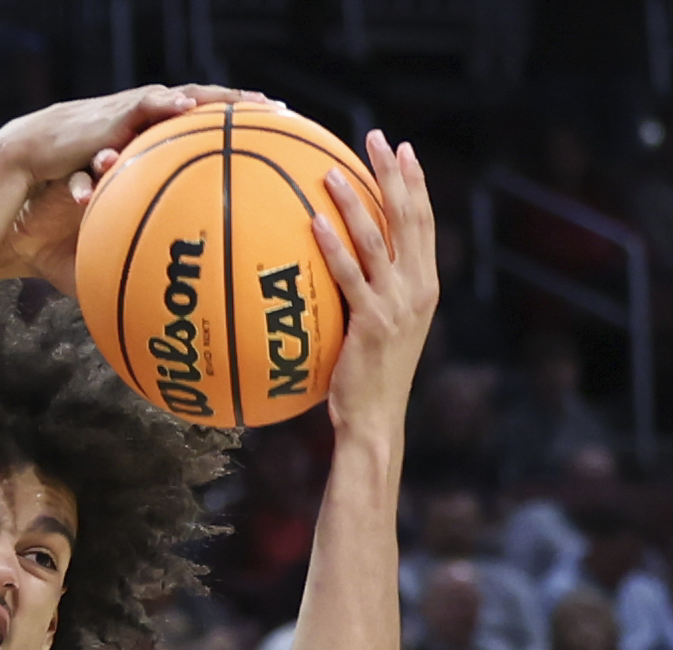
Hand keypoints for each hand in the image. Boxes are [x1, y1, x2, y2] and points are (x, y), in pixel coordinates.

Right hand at [0, 85, 257, 292]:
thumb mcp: (96, 261)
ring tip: (247, 103)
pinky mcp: (102, 121)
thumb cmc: (51, 239)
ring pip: (177, 101)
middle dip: (240, 112)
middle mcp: (140, 142)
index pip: (199, 150)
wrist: (12, 212)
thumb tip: (142, 327)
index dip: (235, 148)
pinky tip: (185, 106)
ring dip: (213, 100)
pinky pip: (139, 108)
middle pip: (201, 116)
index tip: (275, 151)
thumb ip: (123, 277)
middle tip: (282, 114)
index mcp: (145, 168)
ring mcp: (122, 126)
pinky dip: (162, 104)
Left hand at [315, 129, 436, 432]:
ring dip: (356, 201)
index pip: (423, 223)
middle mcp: (418, 288)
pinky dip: (334, 245)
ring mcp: (397, 304)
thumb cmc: (370, 379)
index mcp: (425, 285)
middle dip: (393, 174)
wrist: (376, 419)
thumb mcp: (380, 330)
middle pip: (408, 218)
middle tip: (375, 138)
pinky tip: (315, 221)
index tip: (402, 149)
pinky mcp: (372, 321)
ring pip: (378, 240)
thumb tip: (342, 270)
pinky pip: (349, 275)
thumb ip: (372, 296)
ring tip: (332, 171)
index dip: (414, 183)